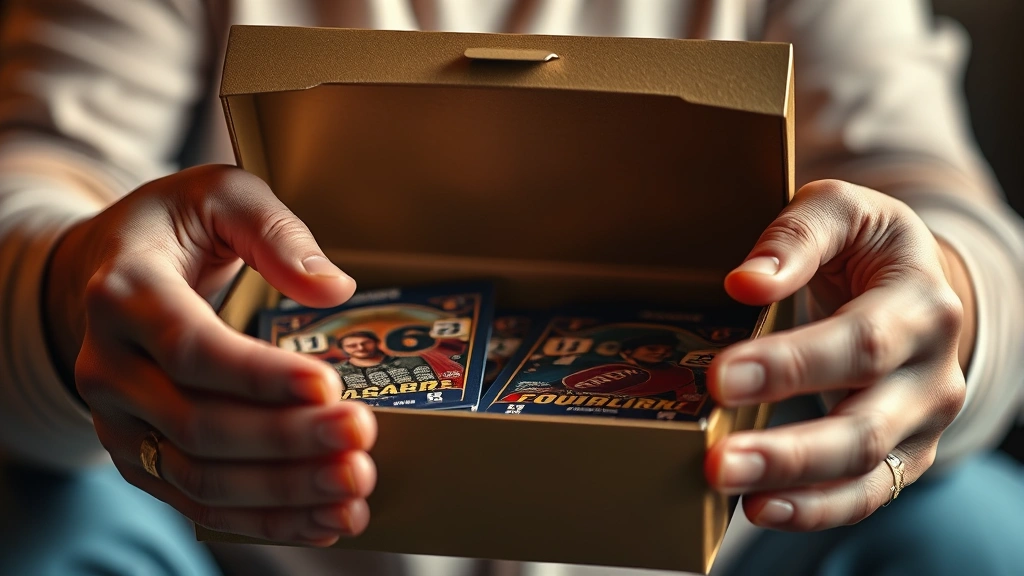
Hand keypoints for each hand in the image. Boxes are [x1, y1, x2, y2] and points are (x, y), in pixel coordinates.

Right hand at [47, 165, 375, 545]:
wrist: (109, 267)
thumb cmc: (177, 226)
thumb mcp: (223, 196)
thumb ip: (277, 234)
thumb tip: (334, 288)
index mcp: (125, 294)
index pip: (192, 348)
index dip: (260, 376)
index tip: (328, 386)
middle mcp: (110, 366)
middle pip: (198, 424)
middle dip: (287, 440)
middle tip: (361, 441)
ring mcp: (119, 420)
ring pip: (199, 476)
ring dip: (283, 492)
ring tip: (354, 490)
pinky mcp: (139, 454)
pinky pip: (198, 500)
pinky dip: (263, 519)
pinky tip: (321, 521)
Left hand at [704, 180, 969, 530]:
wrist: (918, 283)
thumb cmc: (866, 245)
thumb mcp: (839, 210)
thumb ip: (796, 236)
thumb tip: (746, 283)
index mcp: (922, 305)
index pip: (858, 344)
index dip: (790, 366)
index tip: (721, 378)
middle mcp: (932, 373)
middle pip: (864, 426)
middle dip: (788, 450)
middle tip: (717, 461)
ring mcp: (922, 422)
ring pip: (866, 472)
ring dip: (795, 490)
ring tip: (730, 491)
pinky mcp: (905, 453)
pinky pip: (867, 495)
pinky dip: (815, 510)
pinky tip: (762, 509)